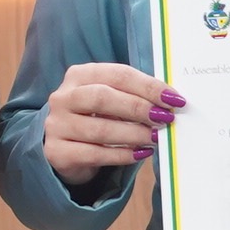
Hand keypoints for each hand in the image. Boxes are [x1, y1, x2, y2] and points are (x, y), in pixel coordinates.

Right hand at [41, 60, 175, 188]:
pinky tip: (140, 154)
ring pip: (100, 129)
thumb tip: (169, 101)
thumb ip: (132, 96)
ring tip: (155, 137)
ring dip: (133, 133)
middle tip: (164, 118)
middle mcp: (63, 98)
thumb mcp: (109, 100)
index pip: (117, 74)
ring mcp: (57, 125)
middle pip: (103, 97)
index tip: (172, 98)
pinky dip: (122, 154)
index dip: (147, 86)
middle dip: (138, 107)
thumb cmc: (94, 118)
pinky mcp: (58, 152)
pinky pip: (95, 154)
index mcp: (79, 75)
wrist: (63, 149)